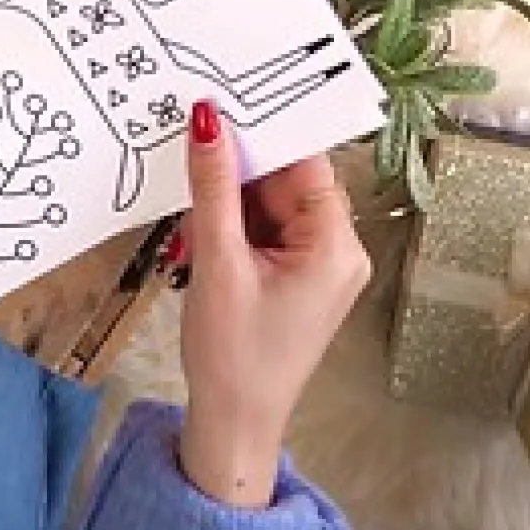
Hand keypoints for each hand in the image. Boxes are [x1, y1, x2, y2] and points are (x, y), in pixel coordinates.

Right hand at [177, 101, 370, 509]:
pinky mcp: (293, 275)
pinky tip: (200, 231)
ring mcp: (316, 264)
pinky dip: (231, 221)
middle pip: (287, 180)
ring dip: (229, 198)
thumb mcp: (218, 262)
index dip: (266, 132)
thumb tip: (208, 121)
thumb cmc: (234, 357)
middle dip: (239, 168)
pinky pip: (263, 226)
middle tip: (192, 146)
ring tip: (192, 206)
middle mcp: (337, 250)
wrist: (232, 426)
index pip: (307, 164)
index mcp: (336, 246)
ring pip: (270, 201)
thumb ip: (213, 186)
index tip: (223, 104)